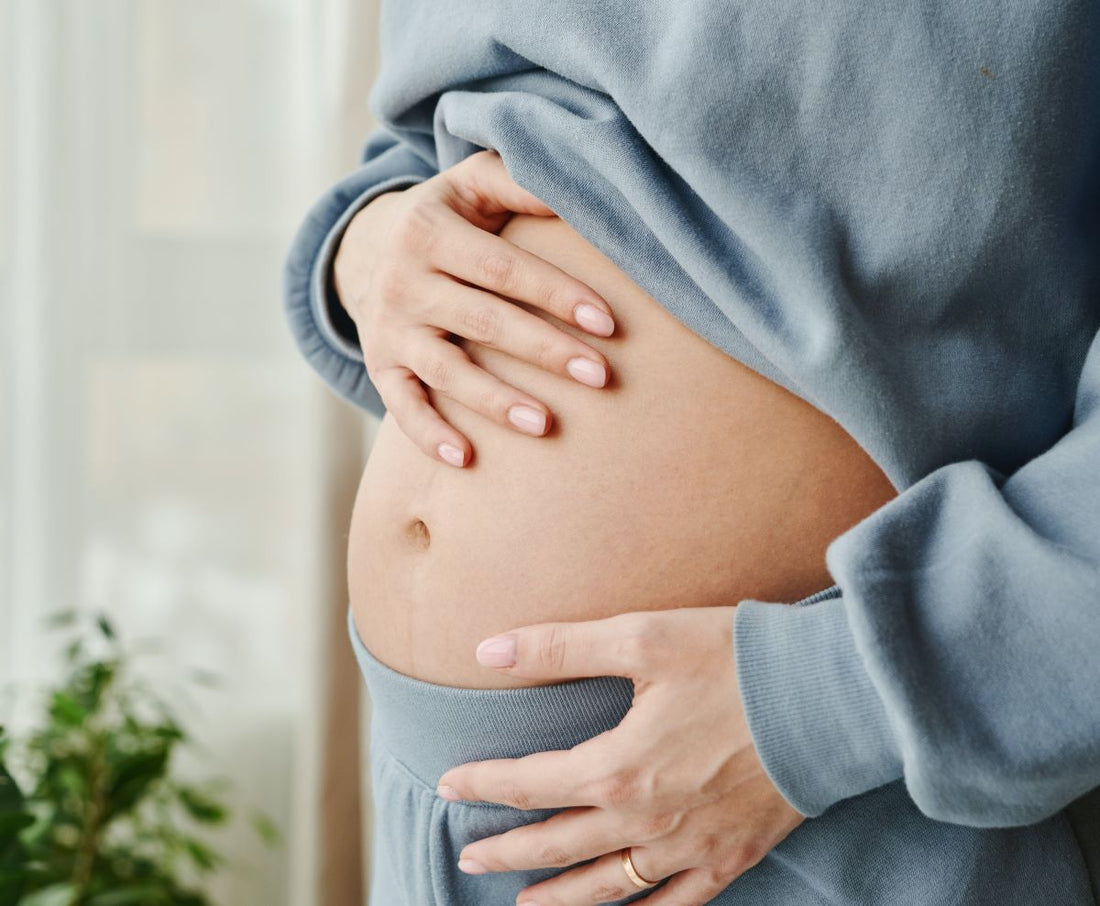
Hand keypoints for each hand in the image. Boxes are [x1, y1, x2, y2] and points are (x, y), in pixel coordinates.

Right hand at [333, 148, 616, 467]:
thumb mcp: (472, 183)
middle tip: (601, 376)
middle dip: (544, 350)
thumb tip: (580, 189)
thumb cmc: (451, 217)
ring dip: (494, 400)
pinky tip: (466, 461)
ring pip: (445, 370)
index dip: (556, 294)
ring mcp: (388, 328)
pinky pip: (401, 406)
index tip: (609, 323)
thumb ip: (519, 181)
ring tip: (545, 425)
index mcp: (428, 230)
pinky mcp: (379, 366)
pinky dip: (429, 435)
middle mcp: (402, 280)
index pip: (503, 268)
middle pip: (482, 321)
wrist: (370, 247)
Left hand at [435, 606, 805, 905]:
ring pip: (606, 888)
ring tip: (522, 904)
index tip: (449, 783)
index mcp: (617, 768)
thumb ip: (559, 646)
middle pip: (557, 845)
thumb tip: (486, 651)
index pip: (529, 784)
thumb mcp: (641, 638)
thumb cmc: (735, 661)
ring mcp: (688, 848)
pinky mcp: (729, 857)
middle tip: (469, 856)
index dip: (483, 784)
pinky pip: (673, 905)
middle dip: (507, 850)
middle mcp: (644, 820)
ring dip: (557, 898)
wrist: (829, 699)